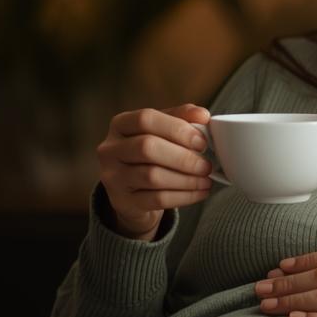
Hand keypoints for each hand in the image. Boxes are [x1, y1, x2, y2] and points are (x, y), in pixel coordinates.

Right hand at [96, 104, 215, 238]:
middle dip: (183, 157)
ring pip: (152, 176)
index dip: (177, 128)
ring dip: (186, 179)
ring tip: (206, 180)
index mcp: (120, 124)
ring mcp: (113, 177)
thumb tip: (202, 115)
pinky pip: (157, 199)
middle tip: (206, 165)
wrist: (133, 193)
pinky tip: (199, 193)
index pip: (145, 119)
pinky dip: (183, 196)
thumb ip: (182, 118)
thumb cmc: (151, 155)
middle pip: (147, 147)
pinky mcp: (122, 201)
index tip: (202, 141)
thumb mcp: (163, 131)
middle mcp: (110, 149)